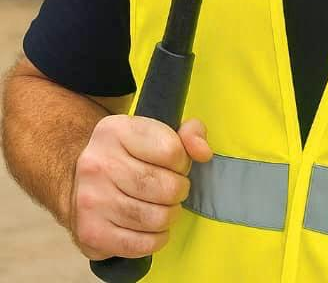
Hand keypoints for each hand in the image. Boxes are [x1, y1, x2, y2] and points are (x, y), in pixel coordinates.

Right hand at [70, 114, 211, 260]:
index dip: (184, 161)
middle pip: (165, 187)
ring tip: (165, 208)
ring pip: (154, 217)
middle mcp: (98, 163)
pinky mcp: (90, 232)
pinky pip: (139, 244)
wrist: (77, 182)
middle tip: (175, 190)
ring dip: (169, 215)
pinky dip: (156, 239)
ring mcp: (91, 199)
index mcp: (116, 131)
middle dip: (179, 191)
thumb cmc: (127, 156)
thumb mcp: (154, 132)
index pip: (171, 150)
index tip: (178, 165)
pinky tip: (154, 229)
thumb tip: (204, 152)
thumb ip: (189, 133)